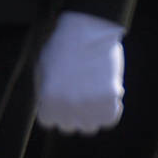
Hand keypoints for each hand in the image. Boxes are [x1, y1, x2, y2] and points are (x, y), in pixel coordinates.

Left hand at [35, 13, 125, 134]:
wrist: (87, 31)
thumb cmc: (64, 47)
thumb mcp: (44, 72)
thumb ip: (47, 95)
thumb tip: (58, 110)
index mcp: (46, 101)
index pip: (50, 122)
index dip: (59, 110)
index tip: (67, 97)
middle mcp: (65, 108)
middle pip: (71, 126)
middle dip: (76, 112)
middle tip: (84, 94)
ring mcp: (87, 105)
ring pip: (91, 127)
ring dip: (94, 114)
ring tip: (98, 96)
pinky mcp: (108, 98)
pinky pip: (110, 118)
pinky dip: (112, 110)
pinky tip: (112, 95)